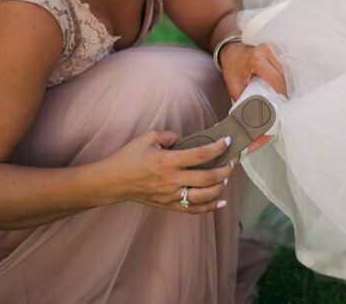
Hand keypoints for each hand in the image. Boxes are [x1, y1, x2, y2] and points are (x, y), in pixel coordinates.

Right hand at [106, 130, 233, 213]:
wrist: (113, 181)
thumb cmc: (129, 157)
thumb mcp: (147, 137)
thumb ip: (168, 135)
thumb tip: (182, 139)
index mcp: (168, 161)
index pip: (200, 154)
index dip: (218, 148)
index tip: (228, 142)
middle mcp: (171, 180)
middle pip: (207, 177)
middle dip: (225, 169)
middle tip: (232, 162)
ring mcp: (170, 195)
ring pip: (203, 196)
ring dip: (219, 187)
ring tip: (225, 178)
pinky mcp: (168, 205)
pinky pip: (192, 209)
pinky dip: (209, 207)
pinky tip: (220, 201)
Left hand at [219, 40, 286, 99]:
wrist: (230, 49)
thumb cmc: (231, 66)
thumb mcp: (234, 86)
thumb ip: (244, 100)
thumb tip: (253, 116)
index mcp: (256, 59)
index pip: (276, 80)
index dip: (282, 94)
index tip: (283, 104)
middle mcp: (266, 50)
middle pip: (284, 74)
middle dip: (285, 89)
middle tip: (283, 101)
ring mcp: (272, 46)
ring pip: (286, 68)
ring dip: (286, 82)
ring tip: (283, 94)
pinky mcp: (275, 47)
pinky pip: (284, 63)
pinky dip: (284, 74)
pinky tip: (282, 83)